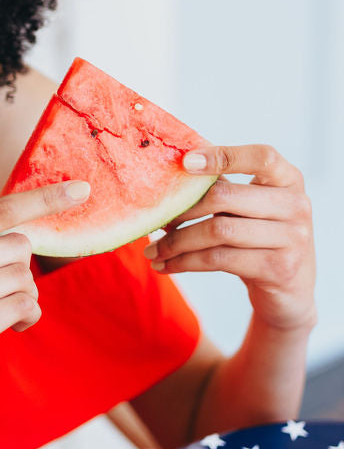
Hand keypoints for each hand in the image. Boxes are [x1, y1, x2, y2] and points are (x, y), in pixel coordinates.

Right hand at [0, 179, 90, 419]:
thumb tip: (3, 207)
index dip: (46, 199)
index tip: (82, 189)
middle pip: (18, 247)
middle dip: (20, 271)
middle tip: (3, 294)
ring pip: (23, 279)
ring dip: (25, 298)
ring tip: (6, 314)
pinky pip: (21, 308)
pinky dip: (25, 317)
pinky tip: (12, 328)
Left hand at [143, 144, 315, 332]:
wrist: (291, 292)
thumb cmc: (261, 238)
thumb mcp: (250, 208)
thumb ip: (224, 188)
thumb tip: (171, 174)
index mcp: (289, 179)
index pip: (261, 157)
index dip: (223, 156)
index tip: (185, 162)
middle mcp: (296, 205)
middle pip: (226, 196)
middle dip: (183, 208)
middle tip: (156, 219)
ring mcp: (292, 238)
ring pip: (218, 231)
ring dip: (177, 241)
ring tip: (152, 250)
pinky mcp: (279, 268)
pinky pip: (220, 259)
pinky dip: (186, 262)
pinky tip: (167, 265)